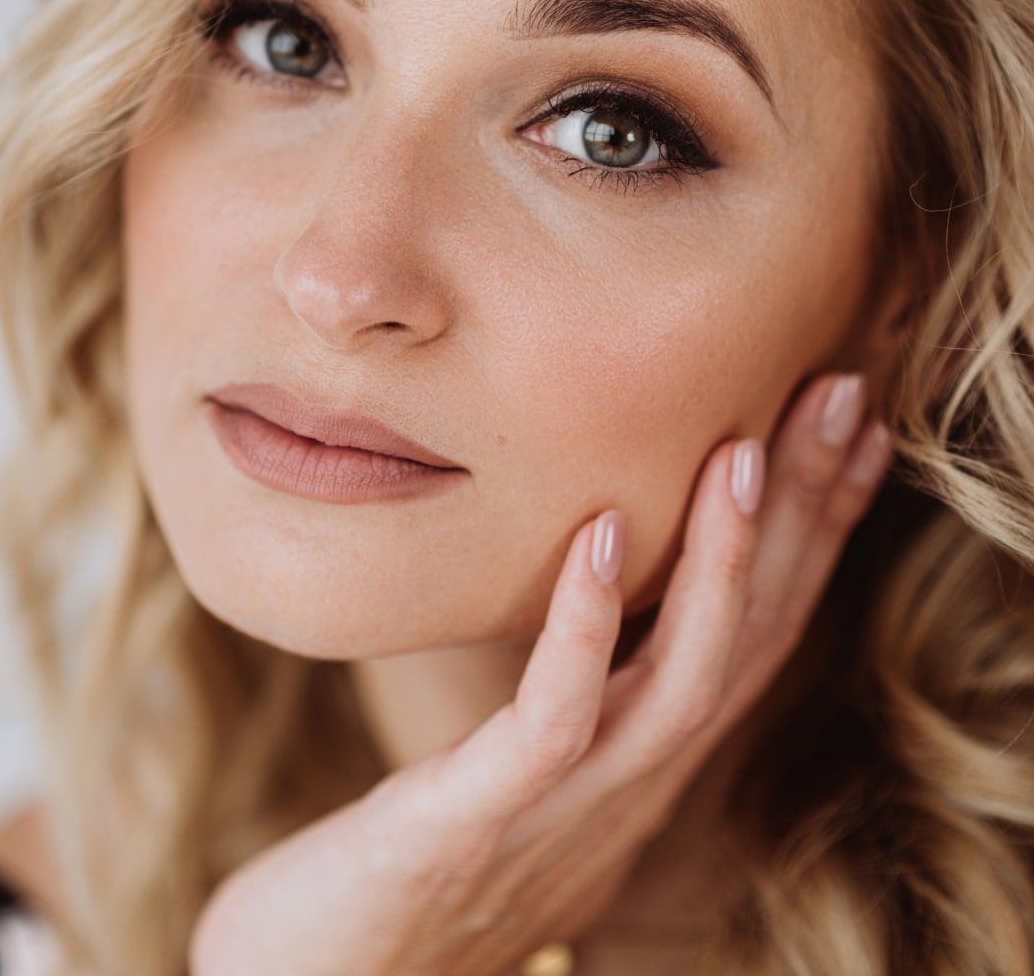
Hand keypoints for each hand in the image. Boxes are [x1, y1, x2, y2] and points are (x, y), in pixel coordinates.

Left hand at [188, 371, 892, 975]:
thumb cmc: (417, 870)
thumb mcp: (520, 770)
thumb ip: (571, 697)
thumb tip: (584, 600)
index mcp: (641, 761)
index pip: (756, 632)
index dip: (814, 529)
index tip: (849, 428)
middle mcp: (631, 784)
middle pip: (750, 639)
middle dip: (804, 517)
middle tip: (842, 398)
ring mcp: (567, 807)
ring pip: (681, 678)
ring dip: (722, 564)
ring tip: (741, 452)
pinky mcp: (479, 818)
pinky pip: (552, 716)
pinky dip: (581, 623)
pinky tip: (594, 531)